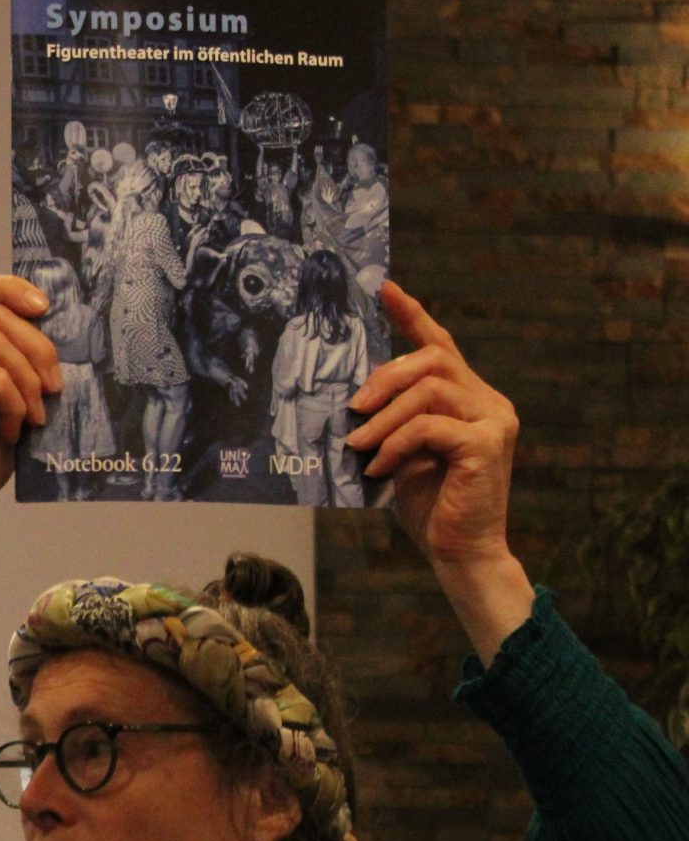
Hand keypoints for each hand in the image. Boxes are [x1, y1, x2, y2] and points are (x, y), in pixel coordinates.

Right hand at [0, 275, 62, 526]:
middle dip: (39, 348)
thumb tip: (56, 324)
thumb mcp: (9, 395)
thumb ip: (17, 357)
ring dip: (29, 380)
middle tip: (55, 388)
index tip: (44, 308)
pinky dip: (15, 405)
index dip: (9, 287)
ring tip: (34, 416)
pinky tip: (12, 431)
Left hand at [346, 281, 518, 568]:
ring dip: (382, 418)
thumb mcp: (398, 452)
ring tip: (357, 445)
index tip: (384, 288)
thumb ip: (387, 420)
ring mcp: (493, 421)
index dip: (412, 315)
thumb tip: (345, 399)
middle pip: (432, 359)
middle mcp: (487, 401)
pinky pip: (430, 426)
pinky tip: (378, 468)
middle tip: (353, 408)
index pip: (440, 344)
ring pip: (429, 390)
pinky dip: (396, 444)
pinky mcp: (487, 444)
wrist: (459, 551)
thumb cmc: (427, 504)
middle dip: (384, 377)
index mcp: (468, 397)